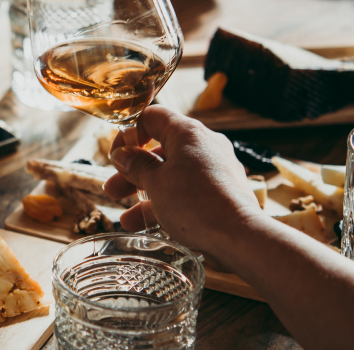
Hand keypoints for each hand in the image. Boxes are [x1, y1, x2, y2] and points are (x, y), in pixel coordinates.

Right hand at [103, 106, 261, 255]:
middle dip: (134, 171)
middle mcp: (205, 145)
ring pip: (173, 174)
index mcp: (188, 133)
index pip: (152, 116)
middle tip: (114, 188)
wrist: (239, 236)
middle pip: (161, 149)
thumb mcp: (156, 183)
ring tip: (127, 218)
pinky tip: (149, 227)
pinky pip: (189, 191)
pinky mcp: (223, 191)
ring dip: (147, 193)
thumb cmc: (195, 204)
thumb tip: (123, 154)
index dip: (129, 132)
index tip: (117, 155)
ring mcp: (216, 168)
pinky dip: (168, 204)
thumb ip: (136, 165)